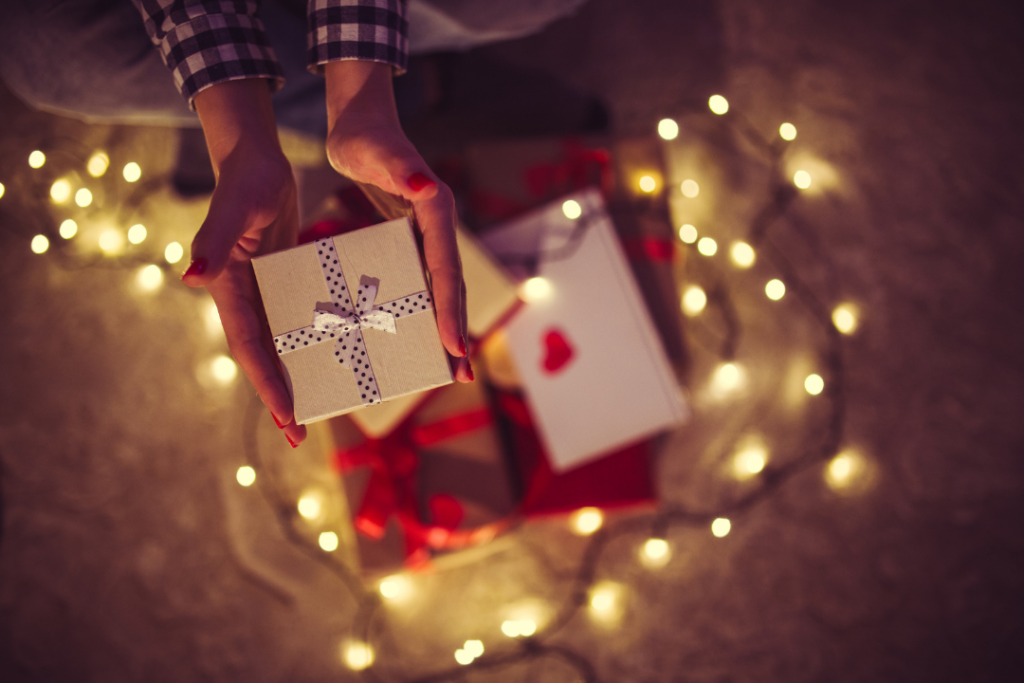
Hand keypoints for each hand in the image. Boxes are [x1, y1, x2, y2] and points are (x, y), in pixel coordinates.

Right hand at [183, 80, 307, 446]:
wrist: (257, 162)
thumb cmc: (245, 181)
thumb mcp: (235, 210)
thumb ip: (215, 241)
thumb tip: (191, 277)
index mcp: (229, 290)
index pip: (249, 347)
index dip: (266, 384)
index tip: (287, 417)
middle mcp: (244, 297)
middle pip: (262, 356)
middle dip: (279, 395)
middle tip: (298, 434)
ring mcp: (264, 292)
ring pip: (279, 344)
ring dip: (293, 376)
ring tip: (316, 410)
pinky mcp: (282, 282)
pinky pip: (295, 322)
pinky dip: (307, 345)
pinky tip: (332, 360)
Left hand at [324, 61, 471, 381]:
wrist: (364, 123)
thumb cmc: (366, 137)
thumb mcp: (377, 152)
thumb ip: (403, 168)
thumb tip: (427, 185)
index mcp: (437, 213)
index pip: (446, 269)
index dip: (451, 309)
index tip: (453, 346)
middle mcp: (440, 228)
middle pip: (453, 287)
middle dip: (456, 331)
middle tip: (462, 375)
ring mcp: (428, 237)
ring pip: (442, 290)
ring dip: (446, 328)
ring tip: (450, 368)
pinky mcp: (413, 242)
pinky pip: (423, 284)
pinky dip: (425, 312)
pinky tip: (416, 336)